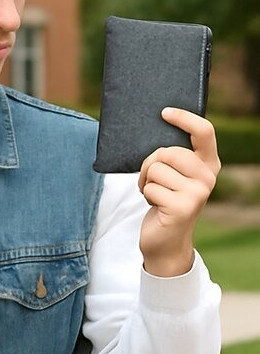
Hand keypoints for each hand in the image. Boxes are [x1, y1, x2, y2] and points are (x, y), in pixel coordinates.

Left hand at [138, 108, 220, 276]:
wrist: (165, 241)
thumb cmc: (165, 201)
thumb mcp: (174, 175)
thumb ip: (174, 155)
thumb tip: (159, 122)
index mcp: (209, 165)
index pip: (204, 132)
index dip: (184, 118)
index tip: (165, 112)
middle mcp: (208, 178)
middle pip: (168, 151)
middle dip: (150, 163)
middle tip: (151, 179)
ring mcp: (197, 193)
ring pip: (156, 169)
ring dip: (146, 181)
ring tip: (154, 193)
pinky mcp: (182, 207)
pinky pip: (151, 187)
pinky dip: (145, 195)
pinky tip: (154, 206)